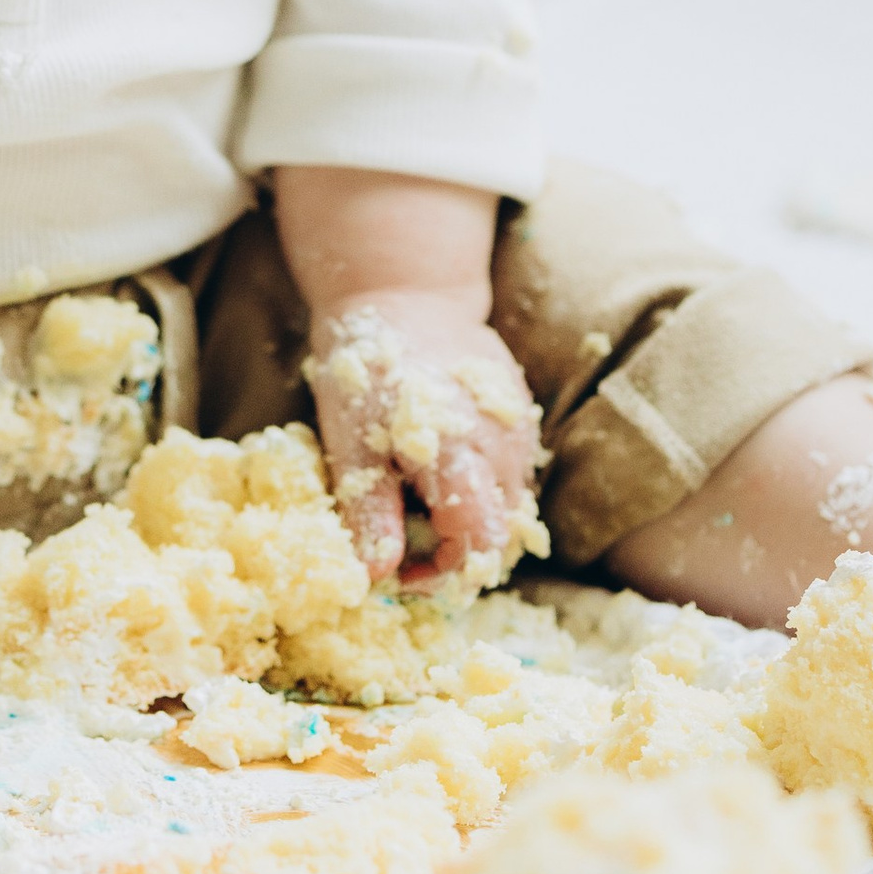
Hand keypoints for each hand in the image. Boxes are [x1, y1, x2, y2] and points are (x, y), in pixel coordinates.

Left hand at [305, 292, 543, 588]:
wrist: (405, 295)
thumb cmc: (366, 370)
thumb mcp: (350, 445)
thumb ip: (371, 513)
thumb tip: (376, 579)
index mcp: (458, 455)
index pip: (477, 548)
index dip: (440, 574)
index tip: (399, 569)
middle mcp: (502, 448)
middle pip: (499, 537)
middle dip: (455, 556)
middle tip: (404, 542)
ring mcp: (520, 432)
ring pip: (511, 511)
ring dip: (471, 526)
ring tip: (419, 506)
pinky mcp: (522, 419)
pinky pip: (512, 477)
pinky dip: (482, 494)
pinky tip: (441, 473)